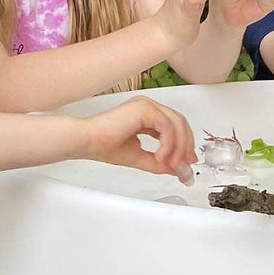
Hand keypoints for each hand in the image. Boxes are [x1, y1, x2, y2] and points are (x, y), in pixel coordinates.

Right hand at [83, 97, 197, 183]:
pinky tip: (160, 157)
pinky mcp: (144, 108)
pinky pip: (167, 126)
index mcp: (147, 115)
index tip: (186, 163)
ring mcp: (147, 105)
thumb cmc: (104, 146)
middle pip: (180, 122)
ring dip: (178, 147)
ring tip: (171, 164)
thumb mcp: (140, 158)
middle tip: (185, 166)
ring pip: (177, 123)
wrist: (87, 141)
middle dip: (186, 145)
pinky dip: (168, 144)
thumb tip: (178, 169)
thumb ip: (160, 162)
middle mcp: (148, 107)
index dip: (184, 144)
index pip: (175, 125)